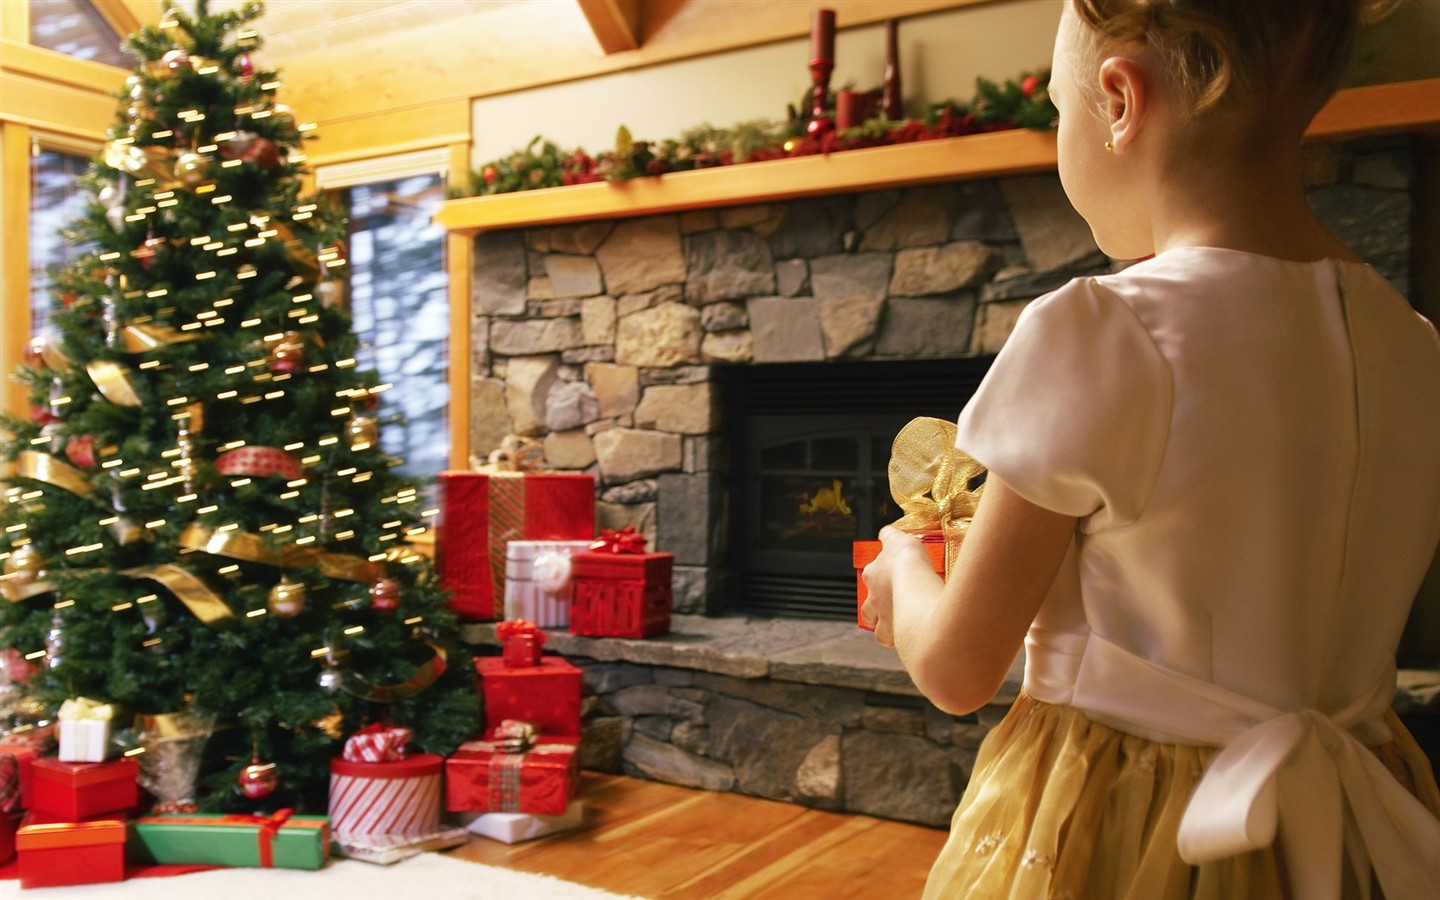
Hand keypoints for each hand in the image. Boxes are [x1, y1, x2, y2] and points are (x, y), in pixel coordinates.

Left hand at [860, 526, 925, 647]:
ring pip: (880, 633)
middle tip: (892, 609)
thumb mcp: (898, 540)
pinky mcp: (897, 636)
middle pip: (869, 611)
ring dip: (889, 631)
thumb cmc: (907, 562)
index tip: (890, 578)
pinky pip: (898, 643)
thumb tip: (886, 532)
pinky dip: (906, 642)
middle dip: (877, 612)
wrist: (915, 585)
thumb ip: (891, 536)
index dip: (879, 579)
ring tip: (902, 629)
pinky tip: (918, 638)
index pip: (870, 578)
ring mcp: (884, 621)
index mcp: (873, 576)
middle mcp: (873, 601)